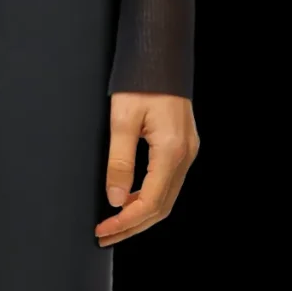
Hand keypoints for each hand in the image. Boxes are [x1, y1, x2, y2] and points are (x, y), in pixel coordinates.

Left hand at [95, 92, 198, 244]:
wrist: (161, 54)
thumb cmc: (141, 80)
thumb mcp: (122, 119)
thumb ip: (119, 160)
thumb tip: (115, 198)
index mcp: (172, 151)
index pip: (150, 202)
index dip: (126, 222)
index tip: (103, 229)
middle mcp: (185, 155)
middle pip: (162, 207)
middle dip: (132, 226)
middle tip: (104, 236)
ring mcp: (187, 151)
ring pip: (166, 197)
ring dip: (140, 215)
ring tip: (113, 224)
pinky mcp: (183, 146)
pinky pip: (168, 183)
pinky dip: (148, 198)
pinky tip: (128, 200)